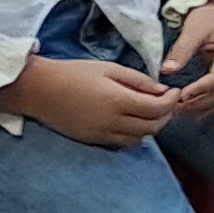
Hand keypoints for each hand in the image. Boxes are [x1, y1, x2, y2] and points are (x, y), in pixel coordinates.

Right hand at [0, 49, 180, 148]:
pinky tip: (133, 121)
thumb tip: (162, 90)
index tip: (174, 91)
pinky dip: (135, 135)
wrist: (39, 90)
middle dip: (166, 115)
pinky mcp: (92, 141)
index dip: (172, 101)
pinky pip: (122, 144)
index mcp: (117, 101)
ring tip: (151, 111)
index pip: (158, 109)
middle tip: (167, 101)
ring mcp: (101, 135)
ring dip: (151, 127)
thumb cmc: (74, 73)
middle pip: (153, 127)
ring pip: (139, 138)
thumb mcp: (109, 69)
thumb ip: (138, 80)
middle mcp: (112, 122)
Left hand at [160, 0, 213, 118]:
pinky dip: (206, 103)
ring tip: (179, 109)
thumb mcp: (193, 29)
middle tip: (174, 107)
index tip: (179, 96)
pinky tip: (190, 107)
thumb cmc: (208, 15)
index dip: (199, 90)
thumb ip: (181, 50)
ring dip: (201, 106)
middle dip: (198, 102)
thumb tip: (166, 71)